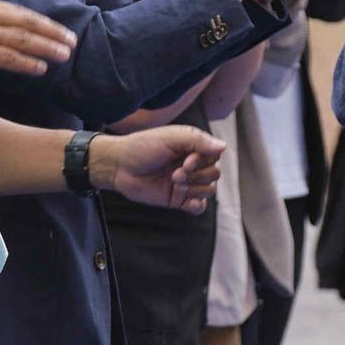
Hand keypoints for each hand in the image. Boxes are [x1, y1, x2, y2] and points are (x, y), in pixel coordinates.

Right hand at [0, 0, 77, 87]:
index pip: (23, 13)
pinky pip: (9, 58)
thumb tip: (18, 31)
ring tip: (64, 56)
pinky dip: (28, 63)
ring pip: (22, 40)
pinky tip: (41, 69)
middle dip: (53, 34)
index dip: (46, 24)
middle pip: (28, 24)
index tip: (64, 32)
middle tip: (72, 43)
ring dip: (47, 49)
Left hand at [92, 126, 225, 215]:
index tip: (187, 161)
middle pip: (214, 174)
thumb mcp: (172, 137)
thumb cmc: (143, 147)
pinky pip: (199, 207)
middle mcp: (192, 165)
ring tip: (174, 183)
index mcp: (192, 148)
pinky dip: (197, 205)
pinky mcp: (178, 199)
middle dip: (197, 175)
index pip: (215, 156)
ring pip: (209, 190)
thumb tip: (224, 146)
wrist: (120, 166)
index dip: (204, 161)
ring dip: (194, 188)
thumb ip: (198, 140)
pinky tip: (187, 201)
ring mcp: (186, 183)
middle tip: (175, 174)